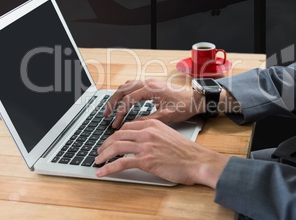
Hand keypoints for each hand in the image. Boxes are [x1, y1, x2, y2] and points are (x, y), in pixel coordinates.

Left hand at [95, 119, 229, 187]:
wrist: (197, 160)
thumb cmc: (186, 151)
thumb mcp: (168, 134)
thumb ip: (153, 134)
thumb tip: (140, 140)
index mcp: (152, 124)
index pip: (127, 126)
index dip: (115, 134)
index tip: (110, 141)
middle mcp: (147, 132)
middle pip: (118, 135)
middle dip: (105, 144)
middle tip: (100, 151)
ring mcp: (146, 146)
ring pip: (116, 147)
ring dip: (103, 155)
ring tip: (97, 161)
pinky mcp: (146, 160)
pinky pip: (121, 162)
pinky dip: (108, 167)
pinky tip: (102, 172)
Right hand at [104, 78, 204, 127]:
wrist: (195, 99)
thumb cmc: (184, 107)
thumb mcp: (166, 116)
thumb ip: (148, 120)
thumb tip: (132, 125)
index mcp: (151, 89)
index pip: (128, 100)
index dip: (120, 113)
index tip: (116, 124)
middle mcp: (148, 83)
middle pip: (123, 89)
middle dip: (112, 102)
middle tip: (106, 115)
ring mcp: (150, 82)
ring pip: (126, 86)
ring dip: (117, 96)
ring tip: (111, 109)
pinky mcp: (151, 85)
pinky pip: (133, 85)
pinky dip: (124, 93)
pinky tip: (122, 100)